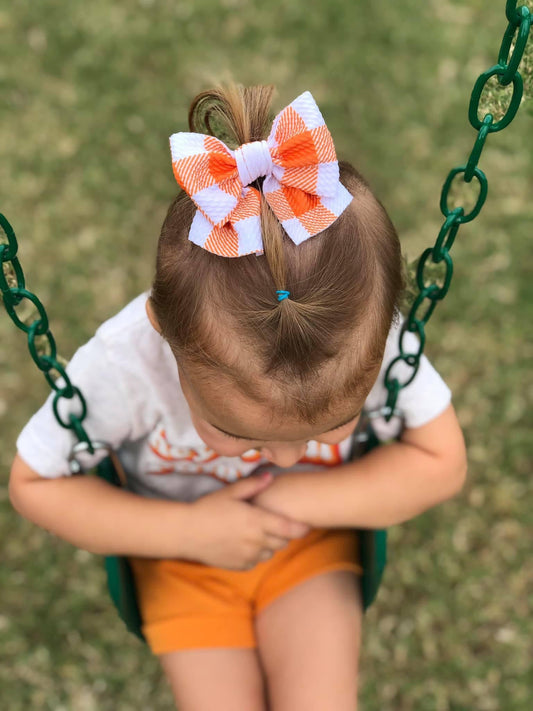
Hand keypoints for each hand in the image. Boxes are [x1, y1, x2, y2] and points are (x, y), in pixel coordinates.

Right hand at [183, 473, 310, 569]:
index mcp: (256, 521)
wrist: (186, 533)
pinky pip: (257, 561)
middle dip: (284, 534)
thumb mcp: (230, 492)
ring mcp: (248, 556)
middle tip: (276, 523)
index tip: (306, 525)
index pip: (290, 529)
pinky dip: (256, 552)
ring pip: (271, 552)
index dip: (301, 528)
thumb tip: (271, 477)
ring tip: (258, 531)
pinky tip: (245, 542)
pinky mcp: (240, 566)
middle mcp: (255, 541)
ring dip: (270, 544)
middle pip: (283, 542)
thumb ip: (253, 485)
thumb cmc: (208, 508)